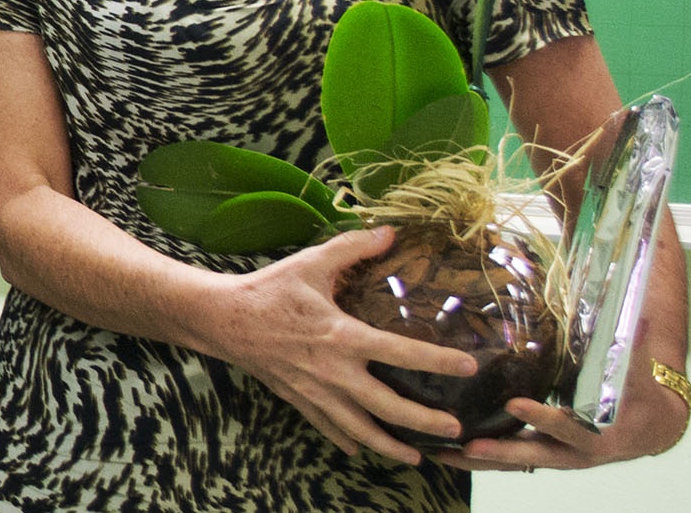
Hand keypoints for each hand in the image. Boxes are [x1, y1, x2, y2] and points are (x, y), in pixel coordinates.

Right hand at [205, 226, 478, 465]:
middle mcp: (333, 372)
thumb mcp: (311, 263)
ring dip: (390, 445)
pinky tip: (361, 448)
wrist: (222, 319)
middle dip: (423, 421)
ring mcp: (315, 391)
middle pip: (387, 406)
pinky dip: (347, 439)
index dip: (438, 361)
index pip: (400, 353)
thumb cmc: (268, 290)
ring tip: (416, 458)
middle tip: (455, 430)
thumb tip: (390, 232)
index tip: (468, 367)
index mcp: (342, 336)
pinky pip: (328, 427)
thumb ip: (352, 248)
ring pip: (360, 428)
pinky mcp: (298, 399)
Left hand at [438, 370, 690, 471]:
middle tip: (467, 445)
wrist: (649, 429)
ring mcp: (555, 456)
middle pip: (532, 455)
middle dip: (499, 452)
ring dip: (479, 460)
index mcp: (598, 435)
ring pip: (514, 462)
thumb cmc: (641, 398)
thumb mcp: (638, 375)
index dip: (542, 418)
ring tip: (441, 454)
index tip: (514, 405)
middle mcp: (573, 452)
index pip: (566, 428)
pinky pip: (509, 459)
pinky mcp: (542, 453)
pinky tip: (448, 451)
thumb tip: (638, 313)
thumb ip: (633, 347)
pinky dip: (481, 457)